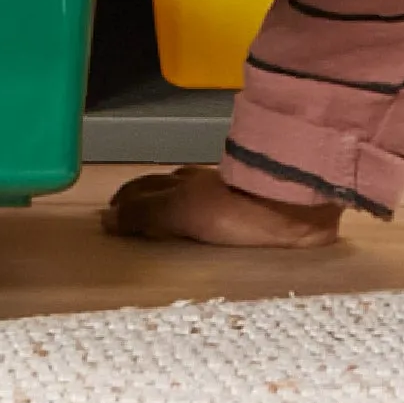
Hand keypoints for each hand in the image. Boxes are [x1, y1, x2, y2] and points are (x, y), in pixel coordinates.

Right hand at [106, 165, 344, 249]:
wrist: (299, 204)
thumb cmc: (238, 209)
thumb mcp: (183, 212)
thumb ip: (147, 215)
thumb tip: (104, 219)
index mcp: (184, 184)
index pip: (147, 188)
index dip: (128, 199)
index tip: (110, 210)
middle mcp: (205, 182)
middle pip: (170, 186)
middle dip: (148, 196)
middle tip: (130, 210)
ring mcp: (233, 191)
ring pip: (196, 191)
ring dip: (177, 201)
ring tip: (167, 213)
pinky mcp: (260, 206)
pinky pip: (223, 207)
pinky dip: (208, 210)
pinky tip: (214, 220)